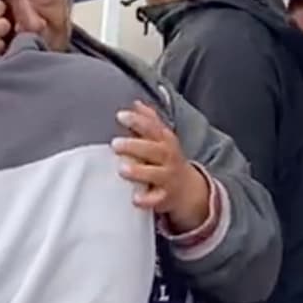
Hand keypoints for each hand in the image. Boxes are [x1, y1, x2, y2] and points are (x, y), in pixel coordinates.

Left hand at [111, 101, 211, 231]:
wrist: (188, 189)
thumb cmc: (167, 160)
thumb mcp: (162, 139)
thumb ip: (149, 121)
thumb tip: (135, 103)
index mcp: (165, 141)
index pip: (153, 127)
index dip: (138, 120)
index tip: (121, 116)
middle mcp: (168, 158)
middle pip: (154, 150)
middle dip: (135, 146)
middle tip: (115, 144)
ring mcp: (168, 178)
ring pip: (155, 174)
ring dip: (139, 172)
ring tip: (122, 169)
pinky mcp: (165, 197)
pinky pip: (157, 200)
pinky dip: (147, 200)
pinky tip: (135, 198)